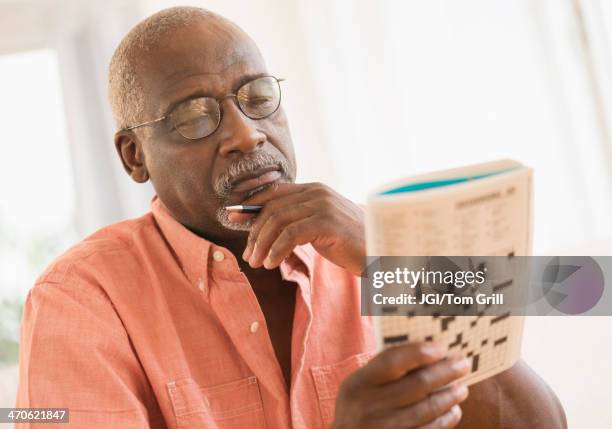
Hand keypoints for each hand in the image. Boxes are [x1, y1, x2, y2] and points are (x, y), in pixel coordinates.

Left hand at [234, 183, 365, 274]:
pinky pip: (290, 234)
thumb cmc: (352, 244)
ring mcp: (323, 205)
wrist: (383, 252)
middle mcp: (317, 192)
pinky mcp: (328, 222)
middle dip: (254, 232)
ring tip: (257, 263)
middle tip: (248, 255)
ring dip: (262, 244)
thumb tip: (263, 230)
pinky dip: (276, 250)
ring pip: (278, 220)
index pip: (273, 192)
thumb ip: (296, 222)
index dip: (250, 205)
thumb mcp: (319, 228)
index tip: (232, 218)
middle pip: (272, 207)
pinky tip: (272, 264)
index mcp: (314, 190)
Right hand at [332, 342, 469, 428]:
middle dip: (445, 372)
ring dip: (450, 396)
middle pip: (417, 385)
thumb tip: (425, 350)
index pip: (392, 362)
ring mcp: (385, 427)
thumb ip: (384, 367)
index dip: (418, 353)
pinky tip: (453, 410)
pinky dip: (446, 419)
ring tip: (461, 387)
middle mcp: (371, 406)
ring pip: (427, 409)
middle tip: (463, 364)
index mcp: (359, 383)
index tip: (440, 348)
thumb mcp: (360, 383)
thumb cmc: (359, 404)